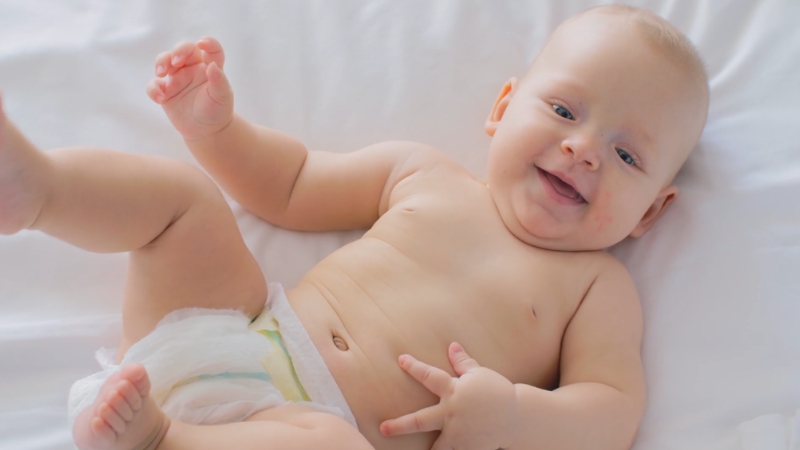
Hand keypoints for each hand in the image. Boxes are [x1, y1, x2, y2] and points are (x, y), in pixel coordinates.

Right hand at [146, 37, 233, 140]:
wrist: (206, 131)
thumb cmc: (217, 111)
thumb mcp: (222, 97)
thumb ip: (219, 81)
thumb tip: (212, 66)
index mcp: (209, 67)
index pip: (211, 50)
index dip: (208, 43)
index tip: (202, 44)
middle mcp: (193, 68)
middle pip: (183, 49)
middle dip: (177, 51)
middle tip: (175, 62)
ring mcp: (178, 78)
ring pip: (165, 61)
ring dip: (161, 63)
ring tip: (161, 74)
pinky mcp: (166, 91)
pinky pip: (155, 84)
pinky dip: (154, 89)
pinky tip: (160, 98)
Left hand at [380, 342, 517, 449]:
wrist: (517, 416)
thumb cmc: (496, 391)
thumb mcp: (480, 374)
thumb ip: (463, 362)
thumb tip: (451, 346)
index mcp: (454, 391)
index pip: (430, 376)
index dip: (414, 367)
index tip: (401, 359)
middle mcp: (452, 413)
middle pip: (420, 420)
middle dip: (400, 425)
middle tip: (383, 428)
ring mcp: (459, 433)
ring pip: (436, 446)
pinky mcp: (468, 447)